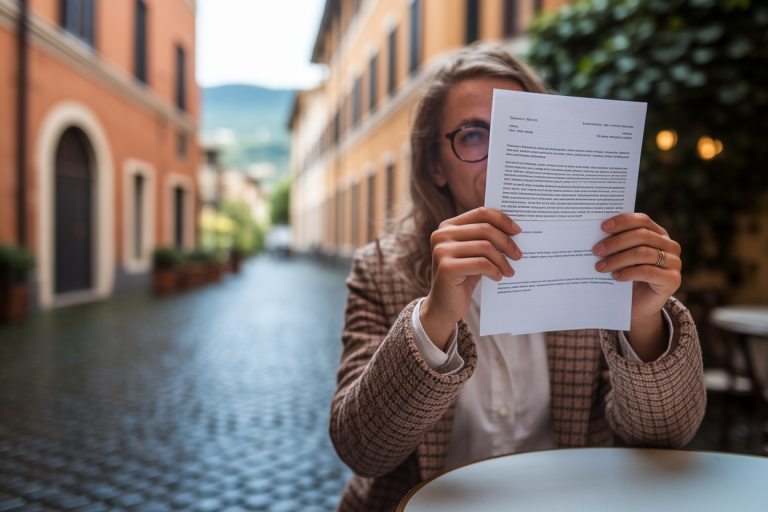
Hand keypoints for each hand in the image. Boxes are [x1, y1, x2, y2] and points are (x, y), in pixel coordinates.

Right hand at [420, 207, 521, 350]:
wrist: (444, 306)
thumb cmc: (463, 277)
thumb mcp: (473, 253)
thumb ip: (484, 238)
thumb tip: (514, 229)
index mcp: (448, 226)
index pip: (481, 213)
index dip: (502, 220)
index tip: (518, 230)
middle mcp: (442, 235)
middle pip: (485, 229)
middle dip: (506, 242)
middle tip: (518, 255)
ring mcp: (442, 250)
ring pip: (485, 247)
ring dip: (502, 260)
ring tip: (510, 271)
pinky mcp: (446, 267)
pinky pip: (481, 263)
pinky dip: (494, 270)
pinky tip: (498, 277)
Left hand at [593, 213, 681, 360]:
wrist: (638, 307)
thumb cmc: (627, 277)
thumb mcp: (622, 257)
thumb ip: (617, 244)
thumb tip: (595, 234)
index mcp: (658, 234)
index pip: (642, 220)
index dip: (622, 222)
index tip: (602, 227)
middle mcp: (670, 245)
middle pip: (642, 236)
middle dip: (616, 242)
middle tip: (596, 250)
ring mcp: (674, 262)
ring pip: (643, 253)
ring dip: (618, 259)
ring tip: (600, 266)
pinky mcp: (673, 280)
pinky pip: (648, 271)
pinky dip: (628, 273)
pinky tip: (615, 276)